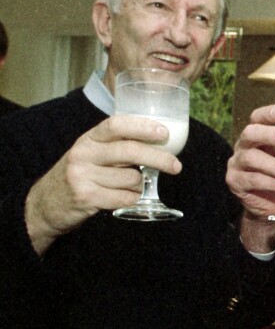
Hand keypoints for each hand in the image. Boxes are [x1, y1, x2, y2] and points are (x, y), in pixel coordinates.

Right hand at [25, 115, 182, 254]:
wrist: (45, 204)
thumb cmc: (80, 175)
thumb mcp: (92, 153)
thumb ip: (117, 146)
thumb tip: (160, 144)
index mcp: (89, 138)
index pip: (116, 124)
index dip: (142, 127)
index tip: (165, 133)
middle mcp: (83, 153)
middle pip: (129, 151)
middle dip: (159, 159)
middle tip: (176, 166)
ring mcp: (82, 175)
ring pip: (131, 179)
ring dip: (139, 185)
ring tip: (128, 187)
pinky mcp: (85, 197)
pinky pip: (124, 198)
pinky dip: (131, 199)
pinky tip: (122, 198)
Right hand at [227, 103, 274, 251]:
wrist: (270, 204)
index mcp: (259, 134)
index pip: (258, 117)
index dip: (268, 112)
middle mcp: (245, 145)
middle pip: (250, 133)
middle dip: (268, 134)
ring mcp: (237, 163)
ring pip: (251, 159)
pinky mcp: (236, 182)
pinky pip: (253, 180)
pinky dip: (272, 183)